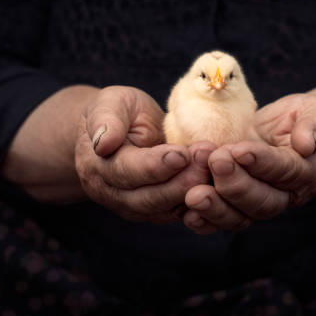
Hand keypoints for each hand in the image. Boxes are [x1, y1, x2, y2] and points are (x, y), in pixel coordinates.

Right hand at [74, 86, 212, 222]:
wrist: (119, 132)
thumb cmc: (117, 112)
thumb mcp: (109, 103)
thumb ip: (106, 119)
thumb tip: (104, 142)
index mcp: (99, 166)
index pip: (128, 171)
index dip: (156, 165)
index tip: (181, 154)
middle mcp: (113, 194)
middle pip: (149, 198)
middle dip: (182, 182)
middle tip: (208, 160)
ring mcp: (133, 207)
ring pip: (166, 210)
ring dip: (193, 192)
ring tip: (216, 169)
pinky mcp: (155, 211)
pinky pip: (178, 213)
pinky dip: (198, 201)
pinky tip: (217, 182)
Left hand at [182, 93, 315, 233]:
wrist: (293, 128)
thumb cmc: (309, 117)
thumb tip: (307, 143)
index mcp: (308, 172)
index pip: (285, 171)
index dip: (262, 163)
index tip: (240, 150)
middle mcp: (285, 194)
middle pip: (261, 201)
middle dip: (235, 185)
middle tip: (214, 161)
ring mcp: (259, 200)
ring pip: (240, 216)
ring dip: (216, 208)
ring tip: (193, 195)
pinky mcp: (237, 201)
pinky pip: (223, 219)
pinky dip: (205, 220)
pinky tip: (187, 214)